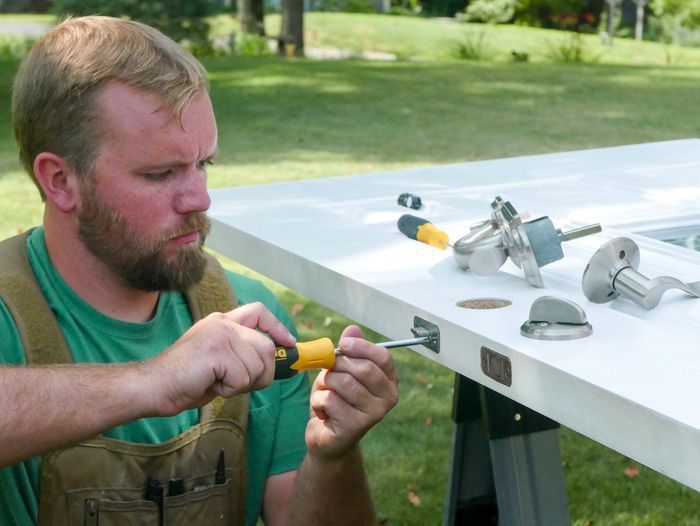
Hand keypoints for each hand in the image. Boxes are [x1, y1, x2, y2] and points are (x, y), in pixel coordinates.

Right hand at [147, 302, 295, 414]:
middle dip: (261, 373)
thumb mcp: (219, 362)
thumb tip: (273, 364)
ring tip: (216, 382)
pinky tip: (209, 384)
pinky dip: (229, 389)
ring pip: (257, 366)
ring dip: (242, 384)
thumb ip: (242, 355)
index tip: (289, 343)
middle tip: (235, 383)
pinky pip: (242, 377)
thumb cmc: (184, 380)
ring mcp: (219, 334)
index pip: (259, 311)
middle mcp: (223, 323)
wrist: (152, 386)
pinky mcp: (216, 350)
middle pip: (266, 347)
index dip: (278, 327)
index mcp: (222, 322)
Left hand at [305, 325, 398, 458]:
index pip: (383, 357)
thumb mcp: (341, 371)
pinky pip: (330, 400)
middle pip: (363, 369)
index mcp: (389, 380)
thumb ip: (348, 351)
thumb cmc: (336, 399)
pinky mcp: (356, 427)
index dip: (362, 347)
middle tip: (328, 372)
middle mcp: (388, 398)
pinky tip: (323, 412)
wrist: (327, 437)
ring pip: (343, 383)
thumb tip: (352, 329)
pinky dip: (318, 401)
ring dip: (325, 384)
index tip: (343, 345)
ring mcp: (374, 414)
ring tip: (325, 393)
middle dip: (338, 366)